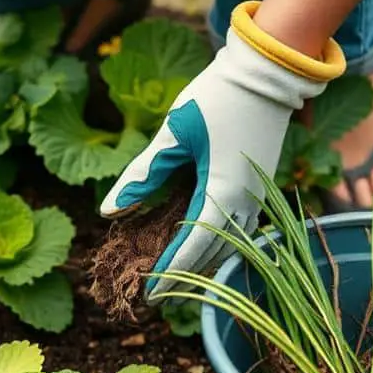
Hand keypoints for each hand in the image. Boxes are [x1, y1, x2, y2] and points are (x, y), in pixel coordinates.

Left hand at [99, 1, 345, 303]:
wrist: (264, 74)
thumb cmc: (214, 99)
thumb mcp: (171, 134)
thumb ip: (141, 175)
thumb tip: (108, 213)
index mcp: (222, 192)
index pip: (193, 247)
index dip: (170, 273)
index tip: (148, 295)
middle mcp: (246, 202)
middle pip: (213, 254)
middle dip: (185, 279)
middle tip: (157, 298)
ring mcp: (258, 196)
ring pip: (230, 246)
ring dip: (203, 266)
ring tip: (176, 283)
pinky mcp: (260, 188)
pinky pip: (240, 231)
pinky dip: (219, 247)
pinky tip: (203, 252)